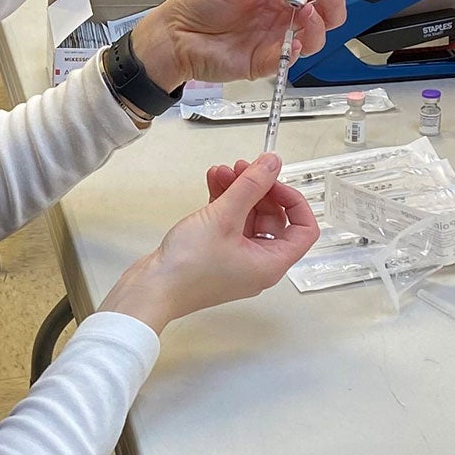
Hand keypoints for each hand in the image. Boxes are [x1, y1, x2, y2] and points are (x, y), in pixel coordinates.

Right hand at [100, 155, 319, 332]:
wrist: (151, 290)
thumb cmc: (187, 269)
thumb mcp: (224, 217)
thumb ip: (251, 186)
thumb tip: (272, 164)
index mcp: (271, 264)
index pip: (303, 229)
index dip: (293, 201)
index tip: (274, 181)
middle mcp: (257, 264)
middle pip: (273, 219)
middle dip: (259, 189)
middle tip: (243, 168)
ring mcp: (236, 260)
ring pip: (248, 218)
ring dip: (238, 192)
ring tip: (222, 171)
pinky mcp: (216, 254)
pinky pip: (229, 224)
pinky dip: (224, 202)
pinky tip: (213, 182)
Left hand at [129, 0, 345, 89]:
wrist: (175, 36)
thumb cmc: (196, 7)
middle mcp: (279, 16)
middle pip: (322, 13)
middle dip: (330, 1)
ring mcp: (273, 39)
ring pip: (314, 36)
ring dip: (318, 24)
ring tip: (305, 12)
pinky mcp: (264, 62)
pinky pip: (289, 59)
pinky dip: (298, 50)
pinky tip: (295, 40)